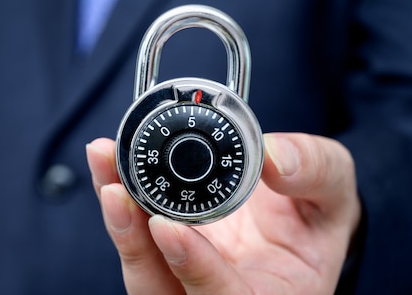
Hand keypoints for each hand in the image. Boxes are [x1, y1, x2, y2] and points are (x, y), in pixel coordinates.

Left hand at [86, 133, 360, 294]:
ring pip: (137, 264)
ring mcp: (180, 276)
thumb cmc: (311, 221)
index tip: (167, 226)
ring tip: (104, 161)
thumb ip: (315, 173)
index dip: (195, 269)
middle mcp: (213, 293)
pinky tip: (108, 161)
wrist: (290, 227)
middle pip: (160, 287)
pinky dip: (117, 199)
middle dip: (133, 240)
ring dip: (116, 215)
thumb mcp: (333, 195)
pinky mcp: (159, 254)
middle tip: (114, 188)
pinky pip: (132, 236)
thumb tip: (273, 156)